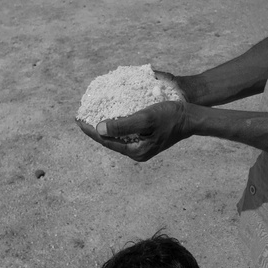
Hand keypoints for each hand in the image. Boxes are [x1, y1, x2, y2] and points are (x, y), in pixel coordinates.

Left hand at [76, 100, 191, 161]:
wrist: (191, 118)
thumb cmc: (170, 116)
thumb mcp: (145, 118)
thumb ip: (122, 125)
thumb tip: (99, 129)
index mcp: (135, 151)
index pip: (106, 140)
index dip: (90, 129)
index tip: (77, 118)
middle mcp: (137, 153)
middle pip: (110, 141)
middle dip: (95, 129)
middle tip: (81, 116)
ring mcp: (142, 148)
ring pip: (117, 137)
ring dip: (105, 126)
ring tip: (92, 115)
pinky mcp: (146, 141)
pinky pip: (126, 133)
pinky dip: (117, 124)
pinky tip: (111, 115)